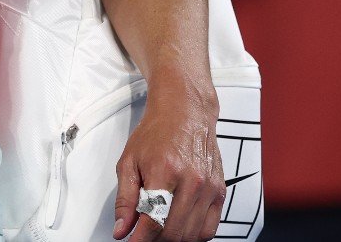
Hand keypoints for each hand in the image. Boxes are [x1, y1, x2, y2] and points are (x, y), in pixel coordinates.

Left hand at [113, 80, 223, 240]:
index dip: (140, 239)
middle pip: (174, 232)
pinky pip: (209, 228)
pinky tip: (180, 226)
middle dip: (155, 240)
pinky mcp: (219, 192)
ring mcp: (209, 188)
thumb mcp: (129, 162)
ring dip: (174, 239)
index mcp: (165, 171)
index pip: (153, 221)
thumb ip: (124, 200)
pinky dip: (193, 235)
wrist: (185, 112)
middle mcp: (192, 181)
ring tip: (160, 229)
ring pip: (192, 235)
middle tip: (143, 234)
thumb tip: (121, 229)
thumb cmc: (157, 132)